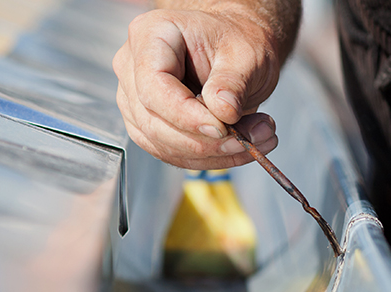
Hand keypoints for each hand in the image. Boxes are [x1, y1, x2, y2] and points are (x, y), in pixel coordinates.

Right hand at [113, 8, 281, 168]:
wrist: (237, 46)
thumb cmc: (237, 39)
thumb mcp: (246, 53)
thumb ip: (232, 82)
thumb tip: (223, 113)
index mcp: (152, 34)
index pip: (154, 86)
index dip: (185, 115)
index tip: (223, 128)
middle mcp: (133, 66)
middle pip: (154, 121)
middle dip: (205, 140)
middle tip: (252, 139)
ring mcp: (135, 98)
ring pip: (162, 144)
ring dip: (211, 153)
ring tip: (257, 140)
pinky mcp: (147, 124)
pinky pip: (172, 152)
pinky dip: (209, 157)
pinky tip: (241, 148)